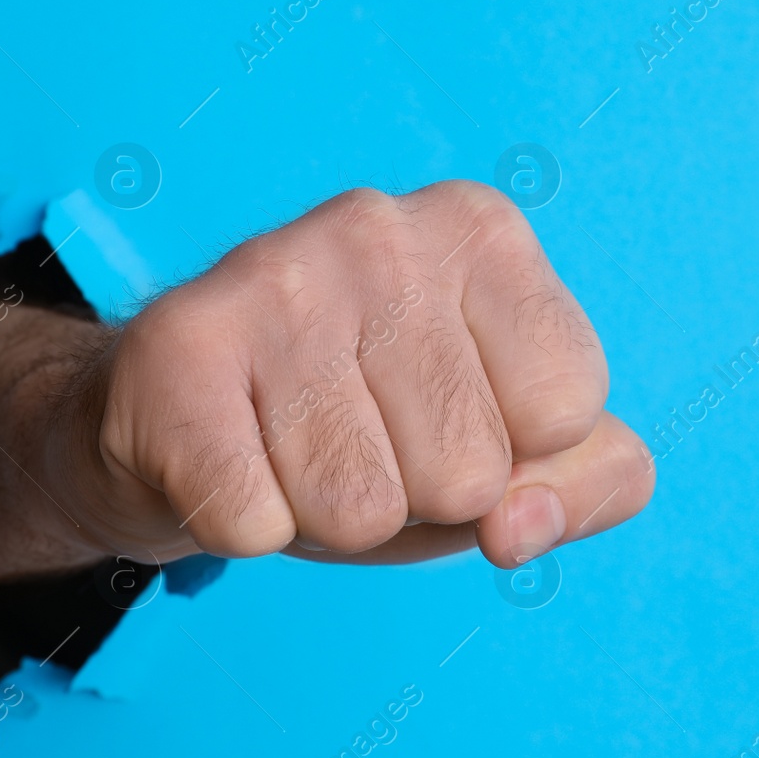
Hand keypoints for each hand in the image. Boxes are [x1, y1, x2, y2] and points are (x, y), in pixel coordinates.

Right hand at [66, 181, 653, 568]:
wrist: (172, 415)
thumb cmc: (363, 426)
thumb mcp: (506, 446)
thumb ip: (586, 483)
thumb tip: (519, 529)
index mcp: (479, 230)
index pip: (567, 410)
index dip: (510, 455)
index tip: (442, 414)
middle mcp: (380, 228)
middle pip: (467, 473)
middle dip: (413, 497)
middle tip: (351, 439)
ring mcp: (273, 275)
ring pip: (361, 509)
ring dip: (324, 516)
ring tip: (286, 449)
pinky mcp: (180, 347)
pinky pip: (257, 525)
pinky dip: (245, 524)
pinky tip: (225, 458)